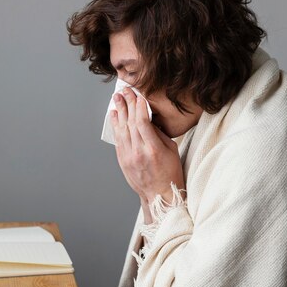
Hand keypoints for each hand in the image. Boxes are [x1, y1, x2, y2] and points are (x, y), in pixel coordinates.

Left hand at [110, 89, 184, 207]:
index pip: (143, 123)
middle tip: (125, 92)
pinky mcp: (122, 160)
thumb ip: (159, 134)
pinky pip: (117, 139)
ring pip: (122, 130)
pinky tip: (114, 116)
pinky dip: (115, 126)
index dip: (139, 107)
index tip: (139, 95)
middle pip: (130, 124)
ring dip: (119, 112)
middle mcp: (138, 153)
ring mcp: (128, 157)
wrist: (158, 194)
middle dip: (127, 105)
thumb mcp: (171, 150)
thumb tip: (148, 118)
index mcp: (153, 149)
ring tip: (117, 99)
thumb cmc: (169, 172)